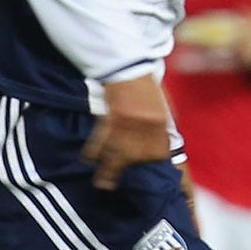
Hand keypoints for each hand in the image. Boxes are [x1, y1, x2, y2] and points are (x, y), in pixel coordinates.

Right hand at [83, 74, 172, 190]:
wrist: (129, 64)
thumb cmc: (145, 88)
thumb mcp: (160, 109)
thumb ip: (159, 130)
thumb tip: (161, 151)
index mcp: (161, 123)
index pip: (159, 153)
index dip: (152, 164)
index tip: (145, 170)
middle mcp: (147, 124)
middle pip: (137, 156)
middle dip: (127, 171)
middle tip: (115, 185)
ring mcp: (129, 120)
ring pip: (118, 152)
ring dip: (108, 169)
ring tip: (102, 183)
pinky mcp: (112, 115)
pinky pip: (102, 138)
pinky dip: (94, 150)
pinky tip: (89, 159)